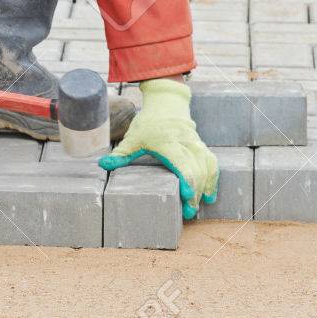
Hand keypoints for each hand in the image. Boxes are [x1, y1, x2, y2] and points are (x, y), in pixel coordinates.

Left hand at [98, 78, 217, 219]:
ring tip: (201, 204)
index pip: (183, 163)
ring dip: (206, 187)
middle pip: (196, 170)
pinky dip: (213, 178)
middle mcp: (185, 144)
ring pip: (207, 167)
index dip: (187, 181)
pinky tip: (210, 194)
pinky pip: (212, 163)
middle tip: (188, 212)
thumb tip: (103, 164)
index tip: (187, 196)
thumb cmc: (149, 123)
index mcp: (169, 143)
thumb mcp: (133, 137)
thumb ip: (121, 153)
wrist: (167, 105)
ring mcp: (195, 145)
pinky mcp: (201, 146)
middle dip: (195, 192)